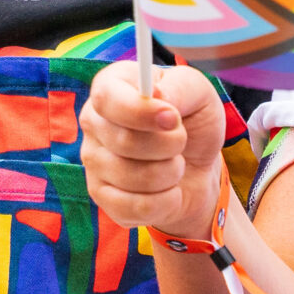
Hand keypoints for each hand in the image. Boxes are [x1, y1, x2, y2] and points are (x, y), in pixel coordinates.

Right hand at [80, 62, 224, 237]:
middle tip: (182, 142)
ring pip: (131, 177)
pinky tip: (168, 190)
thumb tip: (156, 96)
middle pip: (124, 141)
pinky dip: (165, 201)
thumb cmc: (194, 124)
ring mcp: (93, 161)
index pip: (107, 98)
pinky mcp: (101, 196)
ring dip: (170, 174)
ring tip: (175, 165)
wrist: (198, 169)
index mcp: (112, 86)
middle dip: (170, 145)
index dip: (140, 112)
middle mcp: (94, 122)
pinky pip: (132, 207)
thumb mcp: (200, 95)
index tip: (173, 119)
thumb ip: (180, 87)